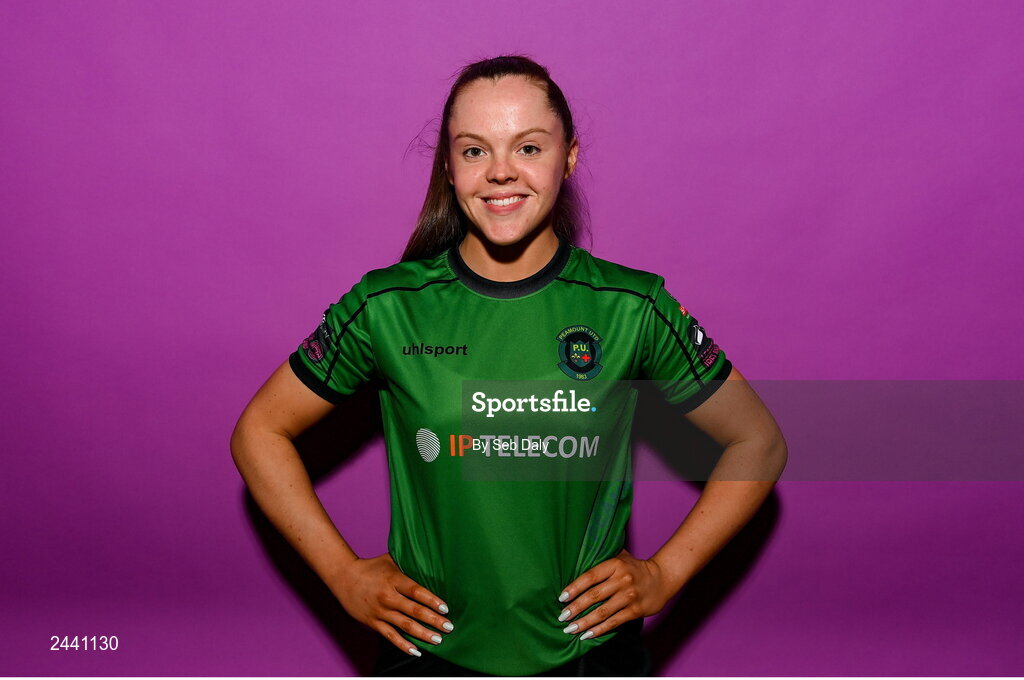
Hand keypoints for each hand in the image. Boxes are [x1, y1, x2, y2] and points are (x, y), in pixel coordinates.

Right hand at [328, 552, 452, 655]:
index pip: (416, 591)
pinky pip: (390, 636)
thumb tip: (430, 563)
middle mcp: (387, 597)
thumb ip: (408, 564)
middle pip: (414, 610)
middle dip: (434, 620)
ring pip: (404, 625)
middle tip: (449, 627)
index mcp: (394, 580)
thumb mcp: (390, 560)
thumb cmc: (371, 567)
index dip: (432, 600)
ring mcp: (380, 611)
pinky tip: (416, 651)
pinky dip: (403, 645)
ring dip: (422, 634)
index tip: (445, 608)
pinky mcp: (373, 622)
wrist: (344, 577)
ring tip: (437, 639)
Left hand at [556, 549, 673, 639]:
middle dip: (576, 608)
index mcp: (615, 565)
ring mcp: (629, 596)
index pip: (590, 577)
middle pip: (594, 596)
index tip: (562, 598)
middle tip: (562, 617)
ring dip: (584, 622)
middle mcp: (622, 580)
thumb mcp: (620, 557)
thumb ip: (601, 559)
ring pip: (603, 612)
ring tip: (570, 629)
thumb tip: (576, 561)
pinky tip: (587, 634)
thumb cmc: (635, 567)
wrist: (662, 577)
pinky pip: (614, 622)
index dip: (574, 588)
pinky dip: (599, 629)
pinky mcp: (636, 610)